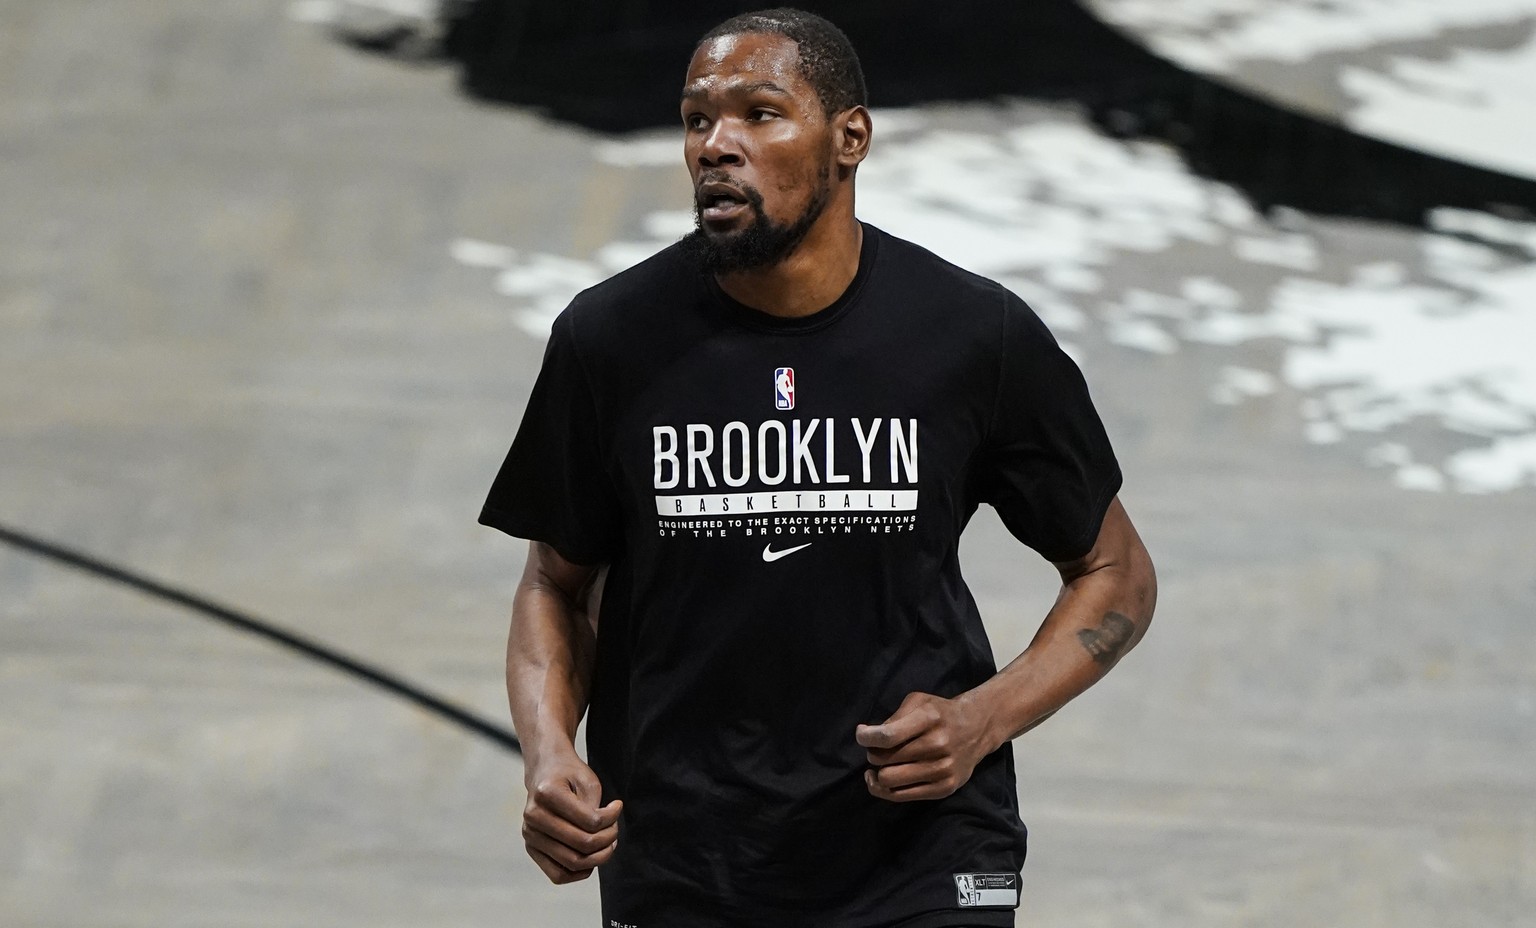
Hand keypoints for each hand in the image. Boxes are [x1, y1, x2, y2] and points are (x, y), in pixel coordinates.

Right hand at [522, 752, 621, 883]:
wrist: (543, 771)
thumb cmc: (567, 773)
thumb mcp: (587, 780)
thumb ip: (595, 808)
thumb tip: (604, 838)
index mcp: (547, 794)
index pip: (590, 820)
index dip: (612, 818)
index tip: (617, 806)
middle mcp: (534, 816)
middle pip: (582, 844)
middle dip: (608, 839)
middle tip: (614, 829)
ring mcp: (530, 834)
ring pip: (572, 862)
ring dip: (598, 858)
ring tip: (607, 844)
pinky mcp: (531, 847)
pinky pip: (558, 874)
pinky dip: (579, 872)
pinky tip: (592, 859)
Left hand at [855, 691, 995, 801]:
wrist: (977, 729)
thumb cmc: (940, 713)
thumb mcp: (919, 702)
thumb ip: (894, 718)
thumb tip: (868, 737)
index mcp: (928, 719)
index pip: (887, 736)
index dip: (866, 737)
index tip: (862, 734)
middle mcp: (937, 745)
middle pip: (884, 760)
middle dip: (873, 754)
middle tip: (878, 749)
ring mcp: (942, 769)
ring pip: (889, 780)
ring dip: (878, 772)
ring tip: (880, 765)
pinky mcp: (944, 788)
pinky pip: (901, 796)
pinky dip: (884, 789)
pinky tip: (882, 779)